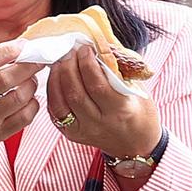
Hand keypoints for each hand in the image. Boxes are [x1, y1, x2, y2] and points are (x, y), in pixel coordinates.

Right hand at [0, 39, 44, 162]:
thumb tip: (17, 50)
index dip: (8, 50)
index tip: (23, 45)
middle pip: (6, 79)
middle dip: (28, 66)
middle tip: (39, 59)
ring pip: (19, 97)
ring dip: (31, 84)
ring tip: (31, 79)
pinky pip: (25, 117)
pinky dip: (33, 104)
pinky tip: (29, 98)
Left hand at [45, 43, 160, 157]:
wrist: (136, 145)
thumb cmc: (139, 112)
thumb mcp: (137, 90)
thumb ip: (118, 71)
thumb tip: (98, 44)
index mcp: (121, 111)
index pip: (97, 85)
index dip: (88, 64)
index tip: (85, 49)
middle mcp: (100, 123)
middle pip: (76, 93)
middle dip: (69, 67)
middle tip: (69, 52)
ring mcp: (83, 131)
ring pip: (61, 102)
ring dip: (56, 77)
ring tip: (60, 61)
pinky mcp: (71, 134)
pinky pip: (54, 111)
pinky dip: (52, 91)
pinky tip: (55, 77)